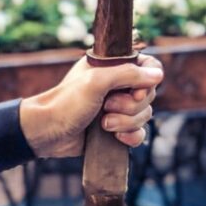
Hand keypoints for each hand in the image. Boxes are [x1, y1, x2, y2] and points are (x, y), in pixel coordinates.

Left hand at [19, 53, 163, 157]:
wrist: (47, 133)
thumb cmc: (66, 103)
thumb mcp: (96, 82)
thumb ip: (128, 74)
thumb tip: (158, 75)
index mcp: (112, 66)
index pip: (148, 66)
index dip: (146, 81)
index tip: (133, 92)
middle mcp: (117, 85)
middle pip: (148, 94)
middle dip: (131, 106)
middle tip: (106, 107)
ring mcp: (118, 108)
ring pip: (145, 115)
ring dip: (127, 122)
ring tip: (103, 124)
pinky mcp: (116, 129)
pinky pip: (139, 133)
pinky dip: (132, 136)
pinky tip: (117, 139)